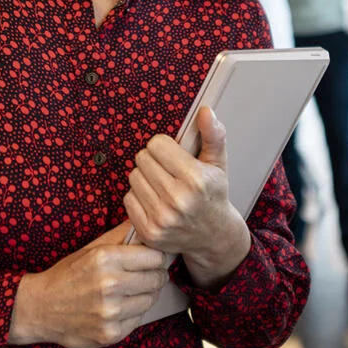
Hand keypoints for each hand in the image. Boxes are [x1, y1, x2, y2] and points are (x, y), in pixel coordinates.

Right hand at [8, 222, 168, 347]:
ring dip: (145, 295)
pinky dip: (133, 313)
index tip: (152, 260)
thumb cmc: (68, 275)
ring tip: (129, 291)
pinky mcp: (111, 334)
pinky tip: (118, 307)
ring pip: (151, 300)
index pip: (155, 258)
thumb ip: (121, 235)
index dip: (156, 258)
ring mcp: (111, 312)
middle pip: (157, 279)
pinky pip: (139, 319)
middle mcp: (110, 285)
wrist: (40, 308)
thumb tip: (147, 227)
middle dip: (154, 276)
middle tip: (144, 275)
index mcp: (105, 258)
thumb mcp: (91, 249)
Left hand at [124, 108, 250, 288]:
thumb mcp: (218, 163)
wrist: (214, 236)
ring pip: (133, 177)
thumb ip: (213, 134)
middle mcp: (178, 200)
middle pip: (142, 158)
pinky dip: (139, 197)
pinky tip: (155, 201)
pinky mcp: (149, 232)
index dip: (164, 146)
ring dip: (145, 178)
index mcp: (196, 179)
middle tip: (167, 171)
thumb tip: (204, 111)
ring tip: (162, 185)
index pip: (156, 144)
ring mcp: (162, 218)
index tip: (174, 156)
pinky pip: (128, 199)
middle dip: (153, 160)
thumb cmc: (213, 194)